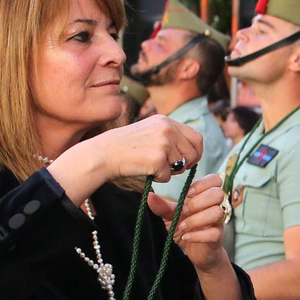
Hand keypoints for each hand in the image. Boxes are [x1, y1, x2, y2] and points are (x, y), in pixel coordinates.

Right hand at [56, 115, 204, 193]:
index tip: (189, 161)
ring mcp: (163, 143)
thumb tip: (192, 151)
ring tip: (150, 165)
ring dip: (169, 171)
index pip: (196, 137)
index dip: (196, 152)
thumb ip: (169, 136)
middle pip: (194, 152)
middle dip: (187, 164)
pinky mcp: (158, 159)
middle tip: (173, 169)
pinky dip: (158, 178)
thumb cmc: (125, 147)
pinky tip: (144, 169)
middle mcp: (167, 129)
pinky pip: (168, 176)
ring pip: (181, 165)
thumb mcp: (149, 131)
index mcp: (166, 121)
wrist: (103, 153)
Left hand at [145, 173, 230, 273]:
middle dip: (197, 202)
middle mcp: (214, 207)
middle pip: (218, 193)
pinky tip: (186, 237)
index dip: (202, 184)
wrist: (194, 252)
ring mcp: (218, 222)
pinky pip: (214, 233)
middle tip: (183, 212)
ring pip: (217, 212)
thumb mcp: (170, 216)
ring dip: (196, 219)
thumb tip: (149, 196)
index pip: (214, 179)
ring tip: (182, 227)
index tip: (187, 194)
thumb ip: (162, 206)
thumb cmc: (184, 230)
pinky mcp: (217, 238)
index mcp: (204, 197)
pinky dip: (197, 235)